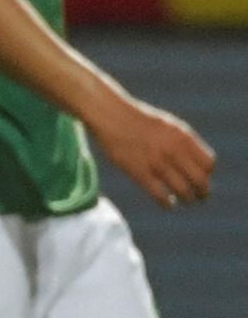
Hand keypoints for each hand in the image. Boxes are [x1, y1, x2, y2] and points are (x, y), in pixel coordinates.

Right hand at [88, 94, 214, 207]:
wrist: (110, 114)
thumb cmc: (140, 121)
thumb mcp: (168, 126)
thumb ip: (186, 144)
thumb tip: (202, 169)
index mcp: (182, 137)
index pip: (208, 164)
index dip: (206, 174)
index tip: (200, 177)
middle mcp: (172, 150)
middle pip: (200, 181)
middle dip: (202, 193)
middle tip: (199, 197)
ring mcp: (156, 162)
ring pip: (184, 191)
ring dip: (187, 200)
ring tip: (184, 201)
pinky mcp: (139, 172)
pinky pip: (161, 196)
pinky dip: (167, 203)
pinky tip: (167, 202)